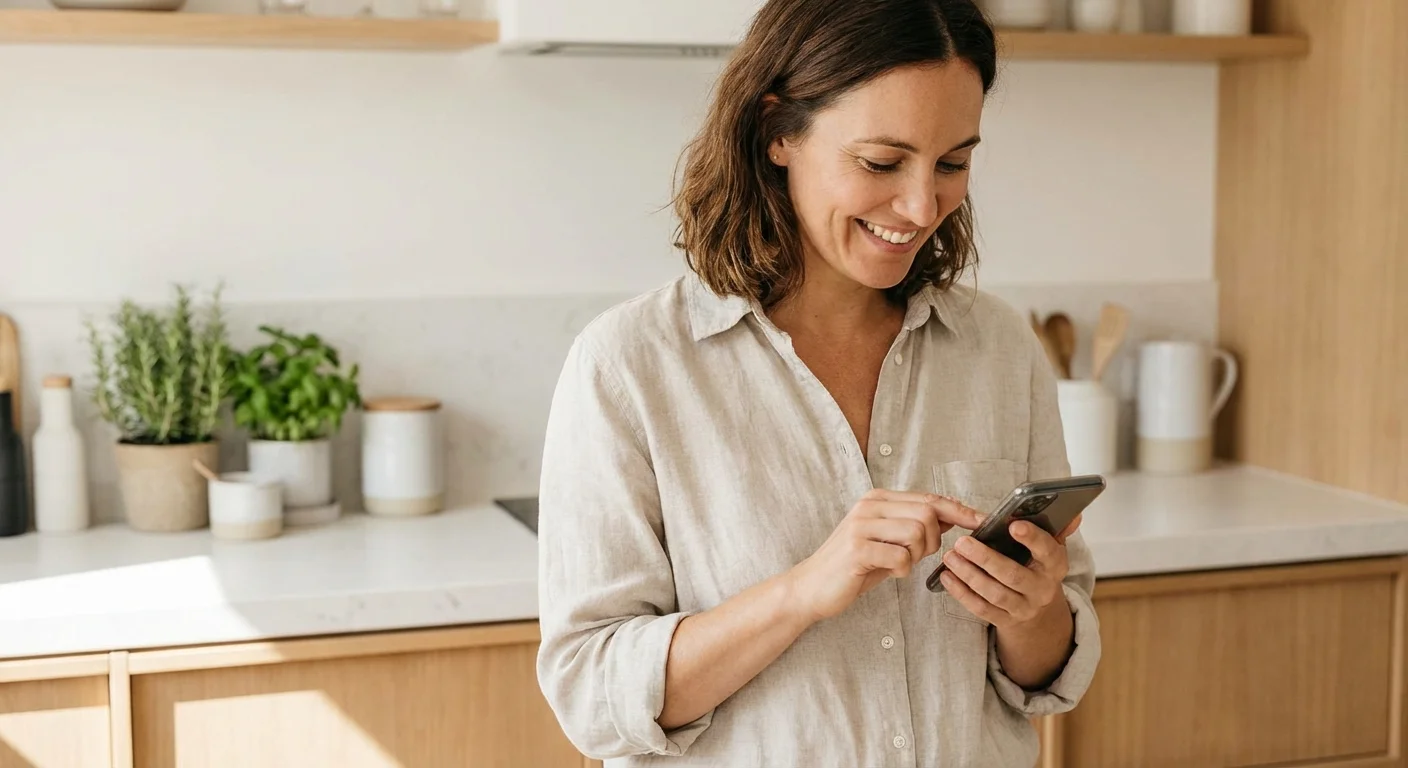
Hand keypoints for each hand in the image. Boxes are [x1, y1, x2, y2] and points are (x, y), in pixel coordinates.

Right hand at [787, 489, 983, 622]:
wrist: (812, 587)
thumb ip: (914, 525)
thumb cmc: (854, 566)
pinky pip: (901, 557)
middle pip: (927, 513)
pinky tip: (889, 572)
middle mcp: (869, 506)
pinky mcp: (857, 549)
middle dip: (934, 539)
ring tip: (900, 563)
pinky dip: (903, 570)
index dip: (959, 510)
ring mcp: (861, 526)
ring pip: (917, 533)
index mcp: (878, 499)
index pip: (929, 498)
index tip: (981, 521)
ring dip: (917, 555)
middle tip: (918, 555)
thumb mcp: (886, 539)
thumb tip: (954, 516)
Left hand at [936, 519, 1069, 629]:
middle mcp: (1041, 589)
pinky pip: (981, 609)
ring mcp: (1023, 608)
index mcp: (1055, 566)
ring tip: (950, 556)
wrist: (1038, 612)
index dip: (1033, 539)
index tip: (1014, 525)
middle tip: (962, 542)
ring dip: (969, 575)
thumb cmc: (1038, 569)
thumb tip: (1074, 513)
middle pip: (1013, 575)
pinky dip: (962, 593)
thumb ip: (1057, 529)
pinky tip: (947, 577)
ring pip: (994, 593)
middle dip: (986, 558)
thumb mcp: (1051, 550)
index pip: (1048, 552)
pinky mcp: (1005, 621)